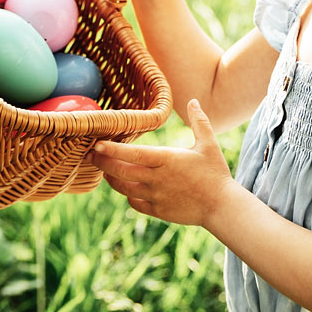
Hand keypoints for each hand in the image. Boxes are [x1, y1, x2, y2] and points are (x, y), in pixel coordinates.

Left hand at [87, 100, 233, 225]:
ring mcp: (155, 196)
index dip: (113, 149)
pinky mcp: (157, 210)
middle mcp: (157, 179)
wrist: (221, 206)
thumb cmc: (215, 173)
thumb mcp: (209, 144)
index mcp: (166, 160)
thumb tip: (194, 101)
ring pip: (124, 188)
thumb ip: (199, 121)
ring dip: (112, 178)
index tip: (97, 144)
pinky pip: (134, 202)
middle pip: (121, 171)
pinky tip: (126, 186)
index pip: (133, 154)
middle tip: (90, 155)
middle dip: (102, 162)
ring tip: (104, 169)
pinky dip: (127, 194)